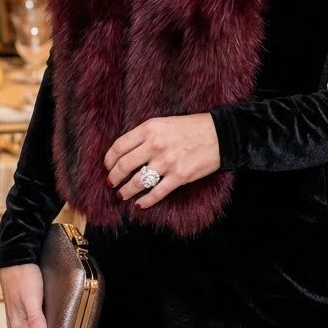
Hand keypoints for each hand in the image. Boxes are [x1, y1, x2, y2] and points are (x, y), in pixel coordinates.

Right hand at [0, 262, 52, 327]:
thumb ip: (36, 320)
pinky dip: (45, 322)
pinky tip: (54, 315)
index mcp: (18, 325)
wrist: (15, 257)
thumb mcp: (31, 298)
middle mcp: (17, 324)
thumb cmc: (23, 275)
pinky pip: (36, 322)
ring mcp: (19, 317)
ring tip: (64, 324)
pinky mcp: (23, 308)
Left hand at [104, 113, 220, 209]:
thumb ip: (145, 135)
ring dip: (126, 190)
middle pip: (124, 165)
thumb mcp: (164, 123)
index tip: (107, 166)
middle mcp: (155, 145)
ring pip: (137, 182)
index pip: (119, 146)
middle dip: (114, 177)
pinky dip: (145, 201)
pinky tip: (139, 204)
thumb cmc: (191, 127)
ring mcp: (167, 162)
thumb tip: (126, 152)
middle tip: (112, 182)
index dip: (109, 159)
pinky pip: (156, 193)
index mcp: (150, 128)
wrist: (219, 135)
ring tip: (122, 194)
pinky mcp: (179, 176)